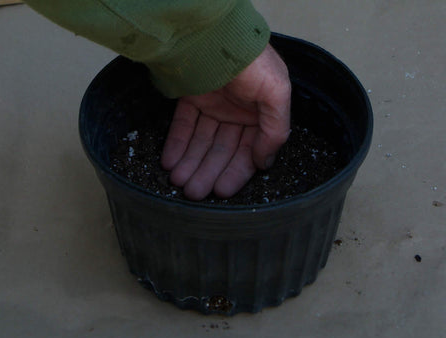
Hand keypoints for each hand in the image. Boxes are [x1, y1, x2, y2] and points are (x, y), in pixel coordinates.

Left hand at [160, 44, 290, 200]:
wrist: (218, 35)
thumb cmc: (252, 61)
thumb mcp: (277, 94)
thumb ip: (275, 130)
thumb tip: (264, 162)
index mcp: (260, 115)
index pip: (247, 150)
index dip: (236, 172)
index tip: (223, 191)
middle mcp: (237, 113)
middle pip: (221, 150)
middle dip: (207, 172)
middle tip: (195, 192)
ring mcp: (213, 105)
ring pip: (201, 141)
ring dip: (190, 162)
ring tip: (179, 182)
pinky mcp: (191, 97)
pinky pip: (183, 125)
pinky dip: (176, 144)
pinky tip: (169, 161)